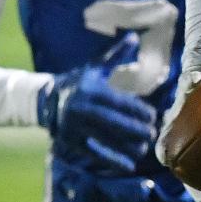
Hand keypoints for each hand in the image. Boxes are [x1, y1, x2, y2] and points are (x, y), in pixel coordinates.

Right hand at [38, 66, 156, 173]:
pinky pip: (94, 152)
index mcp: (91, 90)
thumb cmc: (79, 82)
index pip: (118, 102)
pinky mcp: (71, 141)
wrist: (46, 100)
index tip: (153, 116)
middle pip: (113, 122)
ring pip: (105, 138)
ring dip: (126, 146)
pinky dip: (112, 159)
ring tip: (144, 148)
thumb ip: (116, 56)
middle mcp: (82, 108)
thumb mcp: (95, 68)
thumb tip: (134, 37)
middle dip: (135, 129)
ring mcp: (75, 126)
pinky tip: (129, 164)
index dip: (137, 110)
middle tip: (152, 133)